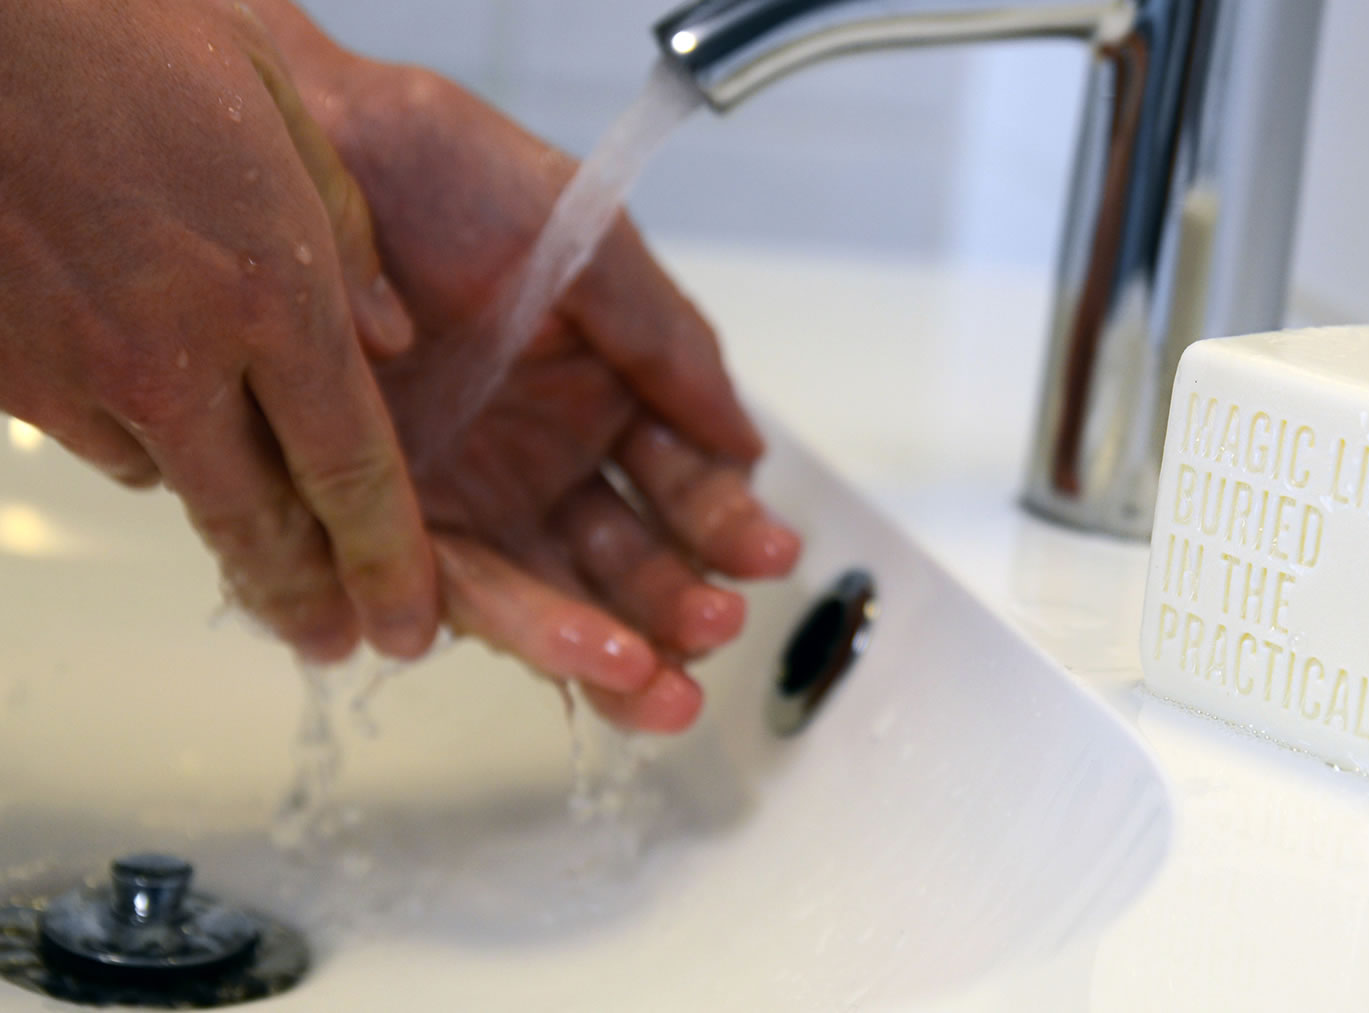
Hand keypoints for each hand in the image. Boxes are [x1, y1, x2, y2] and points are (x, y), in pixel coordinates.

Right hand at [0, 0, 437, 660]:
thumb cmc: (120, 42)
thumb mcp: (276, 116)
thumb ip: (346, 242)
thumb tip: (388, 342)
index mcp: (271, 294)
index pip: (353, 474)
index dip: (388, 567)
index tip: (408, 626)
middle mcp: (177, 358)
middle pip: (262, 526)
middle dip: (307, 600)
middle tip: (331, 645)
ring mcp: (77, 374)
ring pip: (175, 485)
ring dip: (225, 512)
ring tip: (262, 531)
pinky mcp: (3, 376)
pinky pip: (94, 439)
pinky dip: (137, 440)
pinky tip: (154, 407)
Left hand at [260, 10, 801, 729]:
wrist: (312, 141)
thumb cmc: (446, 177)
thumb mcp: (588, 250)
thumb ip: (669, 348)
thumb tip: (750, 447)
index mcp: (598, 398)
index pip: (679, 486)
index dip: (726, 525)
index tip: (770, 552)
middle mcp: (534, 462)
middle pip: (622, 564)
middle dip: (677, 608)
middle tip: (717, 631)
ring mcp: (461, 499)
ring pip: (550, 599)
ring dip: (611, 650)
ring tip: (664, 689)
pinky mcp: (380, 523)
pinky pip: (458, 593)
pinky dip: (526, 633)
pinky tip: (585, 656)